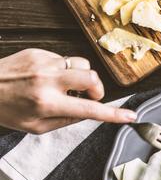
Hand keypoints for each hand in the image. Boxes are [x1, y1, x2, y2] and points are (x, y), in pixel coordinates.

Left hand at [0, 48, 135, 133]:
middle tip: (90, 97)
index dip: (114, 114)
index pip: (90, 110)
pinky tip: (47, 77)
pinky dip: (63, 70)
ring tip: (66, 86)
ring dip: (81, 77)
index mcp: (48, 103)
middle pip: (92, 78)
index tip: (130, 116)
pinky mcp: (38, 52)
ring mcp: (43, 63)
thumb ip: (67, 120)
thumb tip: (90, 113)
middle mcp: (47, 81)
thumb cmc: (7, 110)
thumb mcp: (37, 126)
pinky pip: (64, 60)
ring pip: (81, 65)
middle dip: (98, 89)